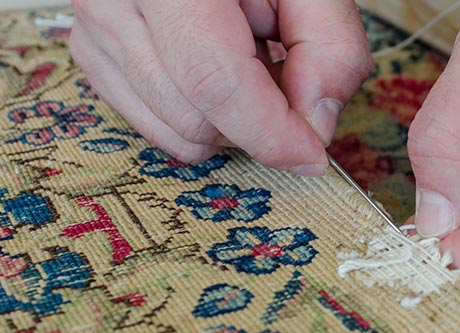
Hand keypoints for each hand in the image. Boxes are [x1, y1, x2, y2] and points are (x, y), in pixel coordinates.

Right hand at [69, 0, 370, 173]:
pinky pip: (157, 126)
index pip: (214, 81)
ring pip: (176, 132)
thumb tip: (315, 126)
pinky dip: (201, 115)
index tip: (311, 154)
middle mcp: (113, 3)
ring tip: (246, 57)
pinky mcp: (94, 55)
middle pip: (196, 119)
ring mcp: (96, 32)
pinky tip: (214, 67)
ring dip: (229, 117)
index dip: (269, 131)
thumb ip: (329, 47)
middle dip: (256, 120)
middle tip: (283, 72)